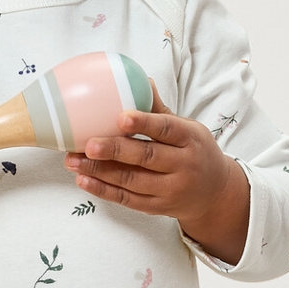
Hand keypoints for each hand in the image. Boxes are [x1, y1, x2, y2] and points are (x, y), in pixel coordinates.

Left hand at [65, 91, 249, 263]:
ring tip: (73, 161)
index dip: (144, 123)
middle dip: (115, 151)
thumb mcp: (189, 129)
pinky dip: (103, 190)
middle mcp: (184, 166)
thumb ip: (161, 110)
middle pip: (147, 157)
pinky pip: (127, 200)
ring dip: (100, 171)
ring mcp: (171, 190)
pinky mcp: (158, 208)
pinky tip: (83, 179)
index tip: (121, 118)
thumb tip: (141, 79)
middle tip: (88, 143)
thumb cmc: (195, 152)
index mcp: (191, 139)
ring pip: (132, 181)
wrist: (215, 194)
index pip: (167, 129)